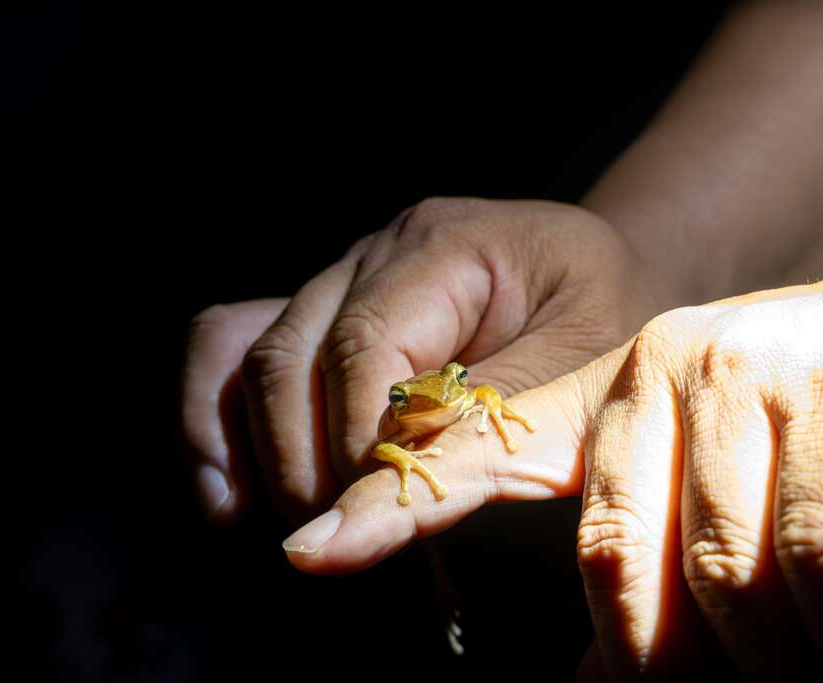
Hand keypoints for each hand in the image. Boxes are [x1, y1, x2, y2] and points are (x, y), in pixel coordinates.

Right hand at [183, 198, 672, 521]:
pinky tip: (229, 495)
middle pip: (289, 355)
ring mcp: (337, 281)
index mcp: (445, 244)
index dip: (360, 441)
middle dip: (305, 462)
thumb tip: (385, 497)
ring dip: (253, 451)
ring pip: (246, 355)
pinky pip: (233, 351)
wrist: (603, 278)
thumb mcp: (580, 364)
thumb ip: (485, 424)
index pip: (364, 344)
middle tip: (348, 530)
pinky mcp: (320, 317)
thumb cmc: (605, 318)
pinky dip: (217, 424)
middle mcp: (375, 253)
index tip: (383, 509)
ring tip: (285, 521)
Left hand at [281, 254, 822, 679]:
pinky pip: (814, 556)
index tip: (311, 551)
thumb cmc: (798, 428)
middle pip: (613, 555)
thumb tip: (590, 675)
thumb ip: (638, 552)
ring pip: (717, 570)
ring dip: (762, 657)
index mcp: (609, 389)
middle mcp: (661, 370)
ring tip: (799, 674)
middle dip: (649, 657)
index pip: (484, 449)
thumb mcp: (696, 477)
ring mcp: (745, 377)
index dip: (392, 503)